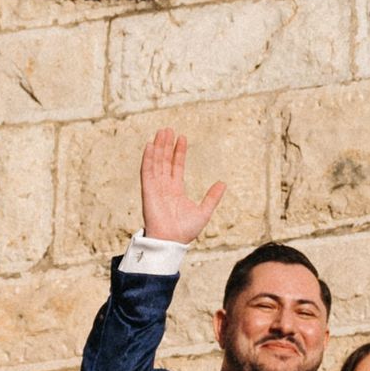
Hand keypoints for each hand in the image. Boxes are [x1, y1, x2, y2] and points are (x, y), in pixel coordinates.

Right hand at [138, 126, 224, 246]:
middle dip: (166, 145)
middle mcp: (164, 186)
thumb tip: (223, 183)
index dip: (179, 152)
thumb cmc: (185, 231)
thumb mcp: (204, 211)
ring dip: (158, 147)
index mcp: (176, 190)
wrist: (172, 241)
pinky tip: (149, 146)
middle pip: (165, 161)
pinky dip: (148, 158)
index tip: (182, 138)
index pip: (176, 166)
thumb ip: (212, 197)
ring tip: (162, 131)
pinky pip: (147, 171)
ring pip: (156, 162)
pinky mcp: (148, 191)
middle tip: (168, 129)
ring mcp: (155, 187)